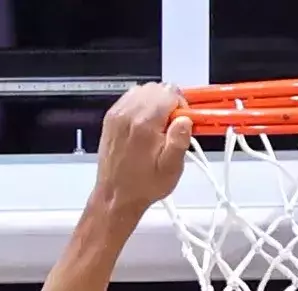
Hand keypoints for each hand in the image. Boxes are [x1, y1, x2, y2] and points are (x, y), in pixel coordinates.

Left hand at [94, 83, 192, 214]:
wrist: (116, 196)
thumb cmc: (142, 186)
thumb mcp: (171, 169)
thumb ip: (180, 140)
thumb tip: (185, 119)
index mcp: (145, 124)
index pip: (170, 92)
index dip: (181, 106)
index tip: (181, 123)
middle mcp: (129, 114)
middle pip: (157, 88)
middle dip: (169, 103)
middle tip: (171, 127)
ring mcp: (118, 114)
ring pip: (143, 90)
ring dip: (155, 104)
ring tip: (158, 127)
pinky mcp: (112, 118)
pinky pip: (130, 99)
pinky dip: (141, 107)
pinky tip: (145, 126)